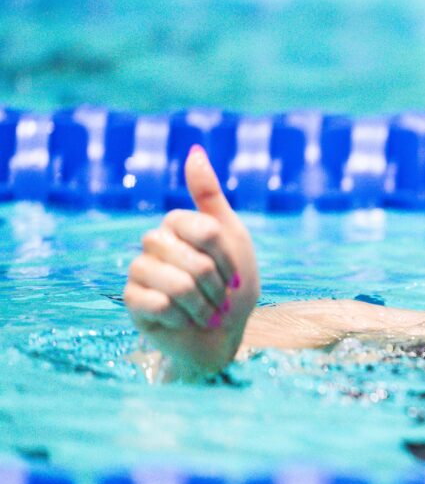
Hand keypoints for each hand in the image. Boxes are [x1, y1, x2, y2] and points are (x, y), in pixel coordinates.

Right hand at [123, 145, 260, 380]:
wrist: (221, 333)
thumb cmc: (231, 285)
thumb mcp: (233, 237)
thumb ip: (209, 196)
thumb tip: (194, 150)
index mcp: (178, 223)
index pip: (205, 231)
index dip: (226, 258)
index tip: (234, 273)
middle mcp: (154, 242)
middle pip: (193, 260)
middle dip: (217, 286)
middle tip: (220, 297)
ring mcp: (139, 270)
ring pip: (176, 284)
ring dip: (202, 305)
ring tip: (205, 312)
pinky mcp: (131, 300)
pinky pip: (158, 304)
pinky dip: (181, 318)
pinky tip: (182, 320)